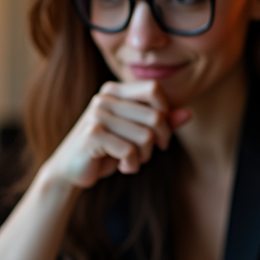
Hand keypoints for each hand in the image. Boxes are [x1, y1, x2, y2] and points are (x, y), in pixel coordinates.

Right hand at [43, 80, 191, 189]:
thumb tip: (189, 114)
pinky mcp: (93, 134)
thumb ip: (162, 122)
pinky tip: (122, 167)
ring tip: (130, 160)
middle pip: (156, 117)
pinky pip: (131, 150)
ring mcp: (97, 114)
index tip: (161, 134)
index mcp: (115, 91)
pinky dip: (132, 165)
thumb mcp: (136, 134)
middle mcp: (105, 98)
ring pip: (146, 136)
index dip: (165, 112)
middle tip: (145, 154)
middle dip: (158, 142)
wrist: (70, 170)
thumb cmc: (107, 150)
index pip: (154, 89)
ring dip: (144, 156)